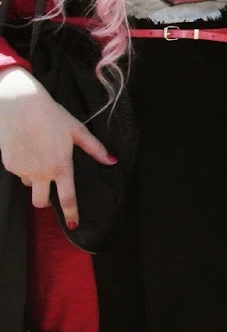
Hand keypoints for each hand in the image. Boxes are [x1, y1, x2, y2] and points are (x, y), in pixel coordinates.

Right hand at [0, 65, 114, 229]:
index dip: (71, 214)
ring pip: (30, 184)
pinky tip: (28, 148)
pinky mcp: (9, 165)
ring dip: (35, 179)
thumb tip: (112, 161)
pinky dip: (24, 166)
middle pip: (41, 202)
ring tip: (39, 156)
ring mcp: (23, 170)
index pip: (67, 197)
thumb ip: (94, 148)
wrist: (20, 105)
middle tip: (50, 192)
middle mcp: (41, 172)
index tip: (74, 226)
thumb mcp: (77, 130)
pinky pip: (19, 172)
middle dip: (46, 201)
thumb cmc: (52, 115)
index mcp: (61, 166)